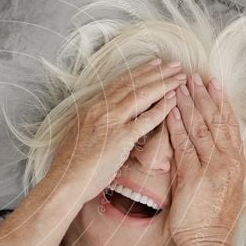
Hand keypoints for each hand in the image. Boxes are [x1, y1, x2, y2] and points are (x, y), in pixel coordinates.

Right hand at [46, 59, 186, 206]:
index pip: (119, 84)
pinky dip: (162, 107)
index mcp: (90, 107)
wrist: (64, 181)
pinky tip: (174, 99)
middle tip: (174, 64)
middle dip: (156, 72)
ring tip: (180, 76)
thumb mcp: (79, 136)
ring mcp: (110, 121)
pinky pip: (146, 119)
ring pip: (141, 95)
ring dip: (163, 84)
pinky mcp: (120, 138)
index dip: (139, 73)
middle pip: (133, 84)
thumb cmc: (71, 166)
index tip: (154, 65)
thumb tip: (103, 123)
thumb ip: (94, 125)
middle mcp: (101, 109)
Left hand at [165, 73, 245, 245]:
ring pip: (201, 129)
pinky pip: (185, 146)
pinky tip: (171, 110)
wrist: (209, 244)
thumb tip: (195, 145)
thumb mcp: (217, 187)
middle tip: (196, 75)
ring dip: (190, 104)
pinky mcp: (195, 177)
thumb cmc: (210, 220)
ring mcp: (213, 168)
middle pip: (217, 121)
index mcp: (236, 163)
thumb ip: (208, 164)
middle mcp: (228, 162)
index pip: (229, 125)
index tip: (214, 83)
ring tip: (182, 84)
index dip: (221, 103)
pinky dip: (177, 126)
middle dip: (205, 96)